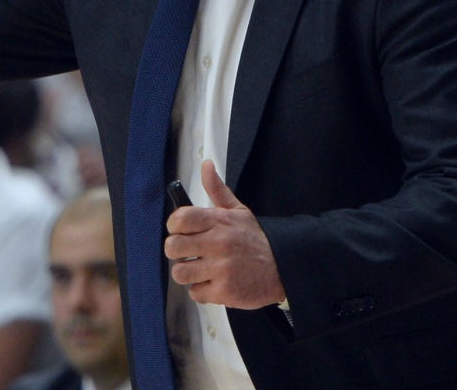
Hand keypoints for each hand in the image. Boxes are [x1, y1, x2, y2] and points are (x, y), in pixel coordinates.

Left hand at [164, 160, 285, 308]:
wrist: (284, 267)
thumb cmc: (255, 239)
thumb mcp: (239, 210)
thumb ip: (217, 189)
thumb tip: (205, 164)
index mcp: (219, 221)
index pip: (179, 219)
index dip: (174, 227)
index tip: (181, 232)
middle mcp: (218, 243)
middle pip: (172, 248)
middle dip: (176, 252)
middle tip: (188, 253)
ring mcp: (221, 268)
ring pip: (180, 272)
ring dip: (188, 273)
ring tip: (200, 270)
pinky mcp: (225, 291)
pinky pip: (195, 293)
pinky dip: (202, 290)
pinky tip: (213, 283)